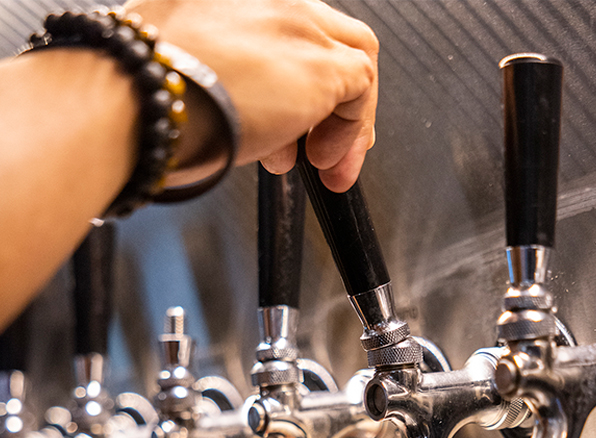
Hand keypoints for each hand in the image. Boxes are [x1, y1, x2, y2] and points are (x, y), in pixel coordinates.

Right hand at [125, 0, 378, 190]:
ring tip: (325, 163)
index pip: (284, 28)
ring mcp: (298, 24)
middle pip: (326, 35)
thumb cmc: (143, 94)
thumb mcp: (173, 67)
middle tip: (318, 144)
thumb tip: (224, 105)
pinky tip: (325, 161)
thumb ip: (205, 71)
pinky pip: (360, 89)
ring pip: (353, 56)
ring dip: (344, 116)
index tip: (291, 117)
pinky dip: (351, 129)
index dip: (294, 74)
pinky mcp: (320, 65)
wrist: (142, 100)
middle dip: (329, 96)